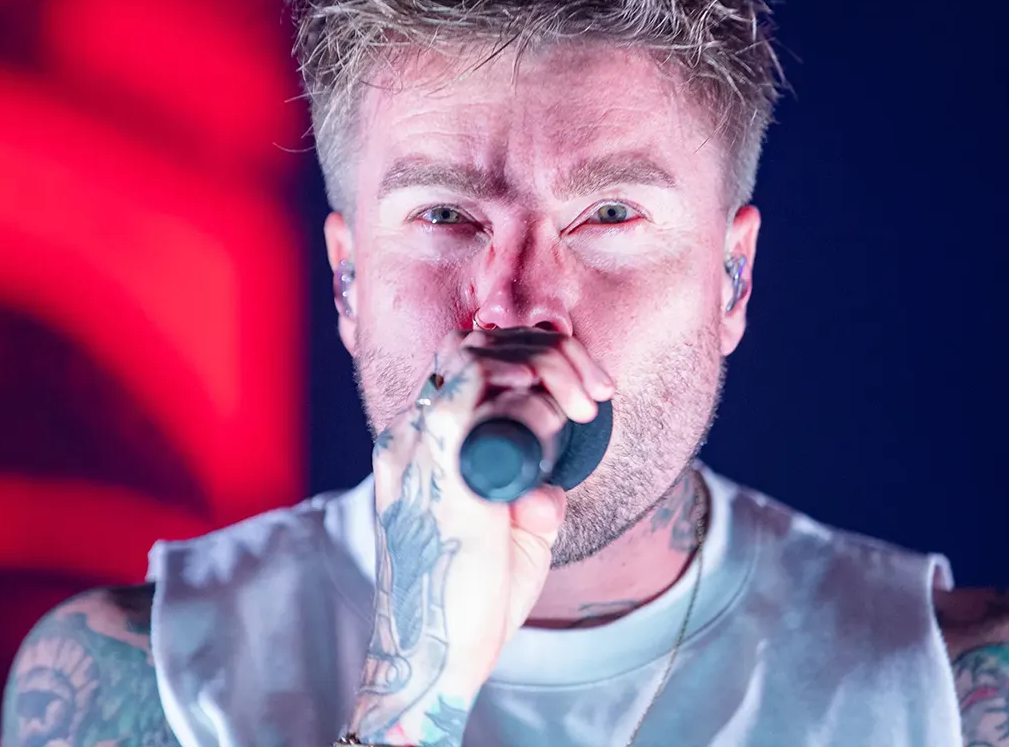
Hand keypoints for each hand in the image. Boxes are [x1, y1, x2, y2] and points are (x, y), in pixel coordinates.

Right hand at [350, 328, 613, 745]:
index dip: (535, 360)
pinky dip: (512, 370)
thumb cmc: (471, 603)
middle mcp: (410, 438)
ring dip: (543, 359)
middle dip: (548, 351)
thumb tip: (548, 487)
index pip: (469, 365)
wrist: (437, 660)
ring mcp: (417, 449)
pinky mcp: (437, 469)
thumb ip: (529, 505)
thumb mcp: (513, 540)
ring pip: (475, 354)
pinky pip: (467, 387)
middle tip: (597, 389)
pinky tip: (547, 387)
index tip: (590, 392)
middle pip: (473, 348)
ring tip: (586, 397)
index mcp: (420, 449)